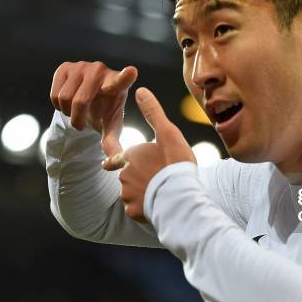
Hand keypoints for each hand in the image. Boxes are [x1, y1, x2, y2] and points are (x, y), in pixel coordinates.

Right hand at [49, 61, 137, 156]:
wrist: (90, 100)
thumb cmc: (105, 112)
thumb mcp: (110, 128)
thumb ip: (113, 144)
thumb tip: (114, 163)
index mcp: (118, 85)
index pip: (122, 80)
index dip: (126, 76)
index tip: (132, 72)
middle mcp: (101, 70)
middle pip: (79, 101)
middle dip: (77, 118)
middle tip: (81, 124)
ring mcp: (82, 66)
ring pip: (64, 98)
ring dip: (67, 112)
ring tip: (77, 112)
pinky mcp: (65, 66)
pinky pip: (54, 93)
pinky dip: (58, 105)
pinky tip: (69, 103)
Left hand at [103, 87, 195, 221]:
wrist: (178, 196)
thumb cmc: (175, 163)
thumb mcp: (168, 133)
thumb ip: (153, 113)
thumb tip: (140, 90)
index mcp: (131, 154)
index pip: (122, 157)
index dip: (127, 161)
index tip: (122, 164)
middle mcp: (124, 174)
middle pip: (129, 175)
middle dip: (140, 177)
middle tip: (159, 179)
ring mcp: (127, 194)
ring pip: (132, 193)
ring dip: (142, 193)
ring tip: (161, 193)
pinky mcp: (132, 211)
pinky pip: (136, 209)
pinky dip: (144, 208)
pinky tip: (158, 205)